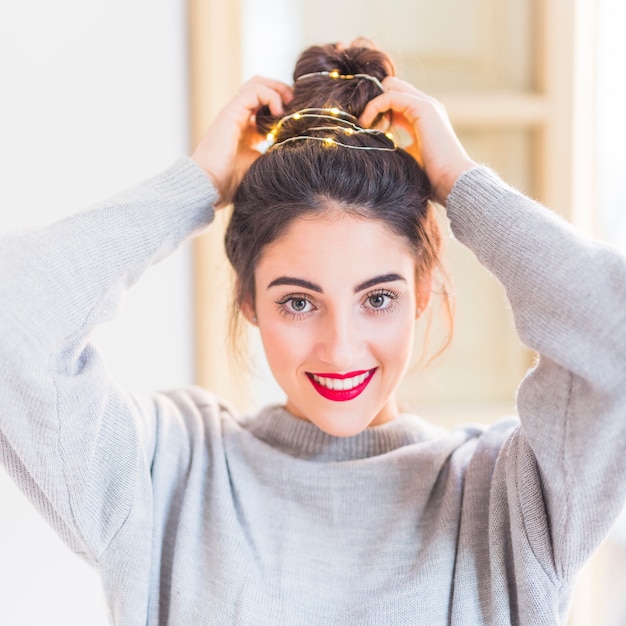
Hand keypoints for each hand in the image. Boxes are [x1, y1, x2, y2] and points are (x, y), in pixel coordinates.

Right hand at [191, 76, 292, 208]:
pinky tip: (279, 112)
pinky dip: (271, 95)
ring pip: (257, 83)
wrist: (209, 185)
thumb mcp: (259, 162)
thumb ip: (271, 151)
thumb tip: (292, 145)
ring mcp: (233, 112)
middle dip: (281, 90)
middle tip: (295, 104)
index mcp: (245, 128)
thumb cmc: (230, 181)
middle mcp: (238, 116)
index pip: (264, 102)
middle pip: (260, 87)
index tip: (296, 115)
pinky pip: (254, 90)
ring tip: (289, 103)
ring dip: (277, 88)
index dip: (282, 103)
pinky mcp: (231, 112)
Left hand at [360, 77, 475, 204]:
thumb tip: (376, 147)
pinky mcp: (423, 107)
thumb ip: (396, 147)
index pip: (395, 101)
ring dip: (372, 103)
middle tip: (362, 124)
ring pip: (390, 86)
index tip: (364, 129)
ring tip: (363, 125)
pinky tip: (367, 124)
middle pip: (392, 87)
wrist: (451, 181)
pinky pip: (389, 96)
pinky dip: (374, 106)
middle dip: (373, 101)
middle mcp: (427, 107)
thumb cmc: (430, 178)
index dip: (377, 110)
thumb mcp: (408, 158)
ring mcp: (427, 104)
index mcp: (423, 118)